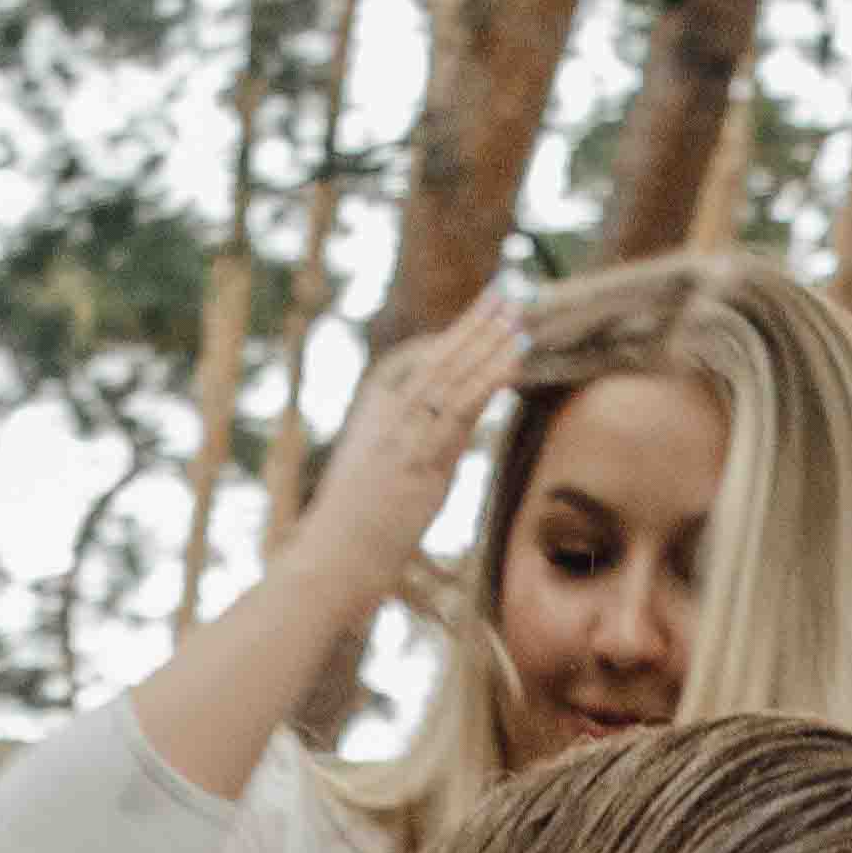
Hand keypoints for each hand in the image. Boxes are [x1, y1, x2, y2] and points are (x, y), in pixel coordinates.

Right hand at [303, 285, 528, 605]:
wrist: (332, 559)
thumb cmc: (348, 530)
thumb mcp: (368, 477)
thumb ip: (400, 450)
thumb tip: (437, 446)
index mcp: (370, 409)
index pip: (412, 360)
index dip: (449, 338)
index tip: (479, 317)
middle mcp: (388, 414)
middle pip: (438, 357)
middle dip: (473, 324)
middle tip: (505, 293)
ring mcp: (405, 435)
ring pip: (453, 376)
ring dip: (488, 343)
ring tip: (519, 316)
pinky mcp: (424, 459)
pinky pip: (463, 408)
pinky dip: (491, 378)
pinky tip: (514, 360)